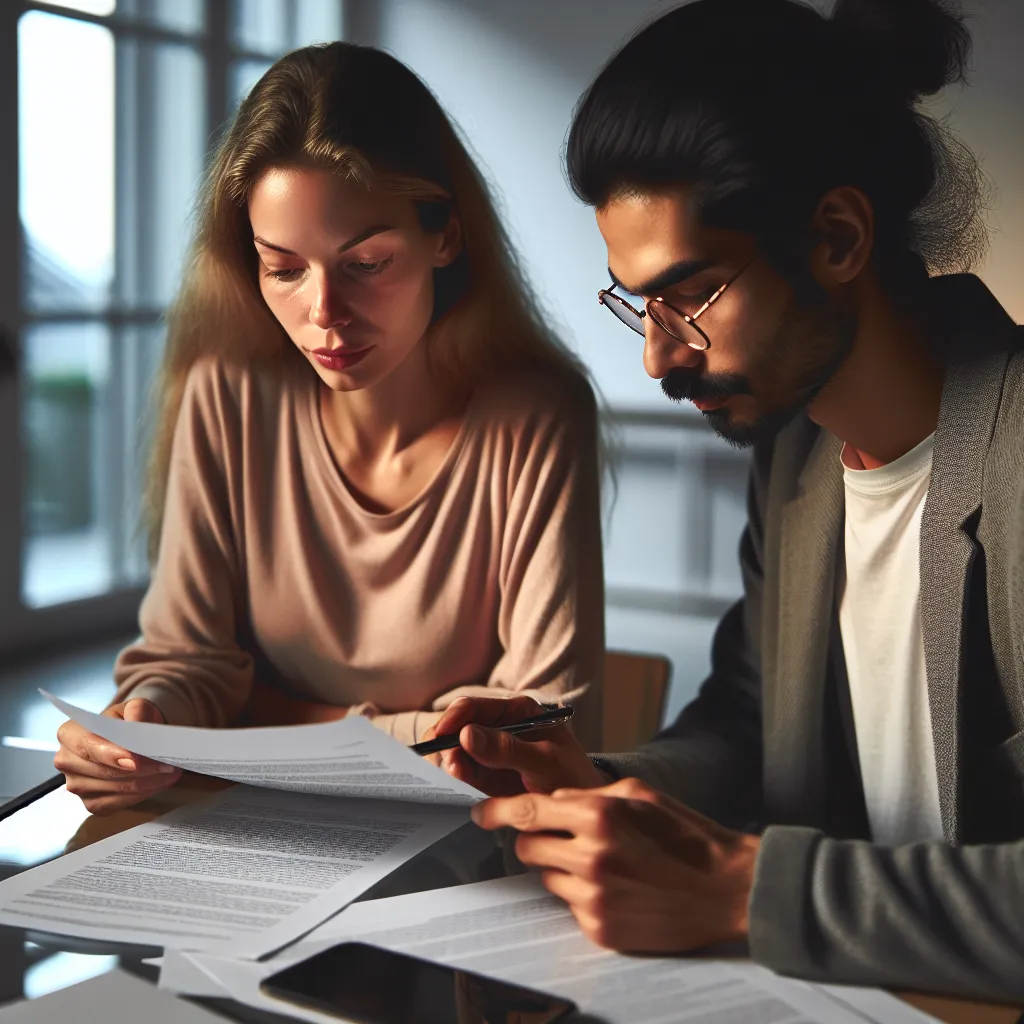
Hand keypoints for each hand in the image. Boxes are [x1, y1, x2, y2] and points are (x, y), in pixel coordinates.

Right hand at [54, 698, 181, 814]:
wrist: (131, 737)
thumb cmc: (129, 721)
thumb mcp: (135, 707)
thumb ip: (136, 711)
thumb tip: (137, 725)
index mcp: (69, 733)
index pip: (86, 746)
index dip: (110, 755)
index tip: (136, 760)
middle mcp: (67, 761)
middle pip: (103, 771)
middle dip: (138, 770)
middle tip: (166, 765)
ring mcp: (77, 786)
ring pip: (114, 788)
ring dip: (146, 782)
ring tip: (169, 772)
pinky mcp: (91, 803)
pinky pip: (119, 803)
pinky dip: (143, 793)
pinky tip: (159, 783)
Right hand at [423, 696, 607, 795]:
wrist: (585, 812)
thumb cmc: (574, 777)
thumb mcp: (545, 761)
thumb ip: (508, 749)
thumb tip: (467, 735)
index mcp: (517, 712)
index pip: (474, 707)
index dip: (452, 720)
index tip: (439, 737)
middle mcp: (499, 728)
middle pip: (457, 728)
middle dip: (446, 745)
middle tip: (449, 766)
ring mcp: (490, 753)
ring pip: (455, 753)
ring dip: (448, 765)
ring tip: (456, 778)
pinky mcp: (486, 777)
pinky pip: (462, 775)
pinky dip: (454, 781)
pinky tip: (457, 787)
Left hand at [470, 777, 759, 952]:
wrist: (727, 891)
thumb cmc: (687, 836)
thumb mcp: (640, 794)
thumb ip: (591, 795)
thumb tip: (554, 801)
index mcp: (599, 816)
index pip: (527, 810)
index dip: (496, 810)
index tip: (480, 812)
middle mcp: (591, 856)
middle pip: (527, 845)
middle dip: (534, 837)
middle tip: (557, 836)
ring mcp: (594, 897)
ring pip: (546, 875)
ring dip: (560, 866)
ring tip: (601, 863)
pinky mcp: (600, 928)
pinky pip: (568, 905)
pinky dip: (581, 894)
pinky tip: (615, 887)